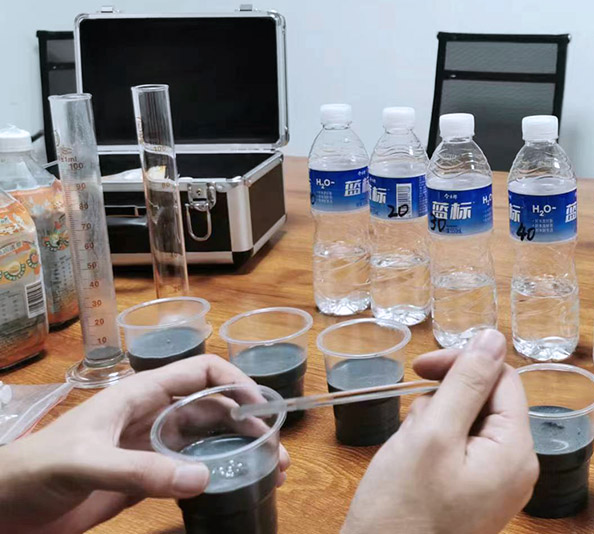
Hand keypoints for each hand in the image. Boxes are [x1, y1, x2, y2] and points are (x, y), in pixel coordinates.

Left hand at [0, 354, 290, 533]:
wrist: (2, 508)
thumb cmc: (34, 470)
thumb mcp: (86, 463)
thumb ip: (141, 470)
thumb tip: (202, 478)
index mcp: (139, 395)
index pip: (199, 373)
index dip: (234, 382)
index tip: (261, 408)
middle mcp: (150, 417)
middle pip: (212, 410)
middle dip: (249, 425)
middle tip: (278, 452)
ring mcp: (148, 450)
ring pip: (205, 443)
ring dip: (238, 453)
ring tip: (270, 472)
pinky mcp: (143, 481)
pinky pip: (188, 474)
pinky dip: (215, 478)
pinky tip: (234, 488)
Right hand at [342, 329, 538, 533]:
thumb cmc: (401, 513)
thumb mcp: (432, 434)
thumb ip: (466, 382)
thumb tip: (492, 337)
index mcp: (516, 451)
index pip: (502, 378)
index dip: (462, 364)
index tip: (420, 367)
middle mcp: (513, 468)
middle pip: (485, 401)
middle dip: (442, 403)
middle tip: (412, 428)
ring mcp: (493, 484)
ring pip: (464, 423)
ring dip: (431, 425)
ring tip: (408, 457)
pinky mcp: (471, 495)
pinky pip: (455, 450)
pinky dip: (428, 448)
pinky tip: (408, 469)